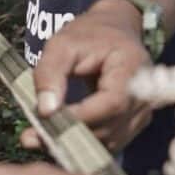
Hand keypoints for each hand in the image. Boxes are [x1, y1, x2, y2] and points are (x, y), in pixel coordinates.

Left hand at [22, 0, 152, 151]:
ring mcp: (142, 113)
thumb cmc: (89, 34)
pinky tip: (55, 137)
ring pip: (107, 141)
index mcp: (132, 69)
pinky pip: (108, 142)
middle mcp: (144, 96)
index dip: (79, 118)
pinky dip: (82, 142)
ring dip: (72, 144)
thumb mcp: (61, 44)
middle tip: (30, 137)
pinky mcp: (133, 124)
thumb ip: (50, 73)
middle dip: (68, 135)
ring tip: (37, 138)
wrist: (115, 30)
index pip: (111, 104)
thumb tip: (46, 110)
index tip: (44, 121)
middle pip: (109, 128)